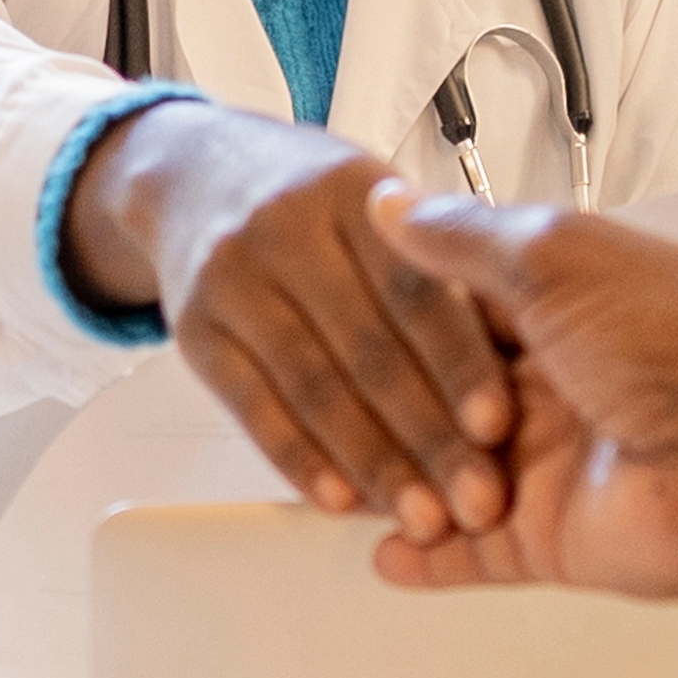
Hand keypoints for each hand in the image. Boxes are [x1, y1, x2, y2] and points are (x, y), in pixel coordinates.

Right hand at [70, 104, 516, 539]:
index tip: (493, 423)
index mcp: (357, 190)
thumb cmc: (299, 184)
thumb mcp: (388, 183)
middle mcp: (288, 227)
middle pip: (369, 348)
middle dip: (427, 434)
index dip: (458, 361)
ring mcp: (234, 278)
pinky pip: (254, 409)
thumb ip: (444, 229)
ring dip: (373, 463)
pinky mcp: (197, 334)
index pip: (417, 290)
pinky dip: (301, 460)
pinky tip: (339, 497)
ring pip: (315, 387)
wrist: (184, 160)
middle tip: (475, 496)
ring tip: (420, 517)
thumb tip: (486, 269)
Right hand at [368, 202, 677, 600]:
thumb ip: (465, 239)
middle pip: (442, 401)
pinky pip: (474, 556)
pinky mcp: (553, 540)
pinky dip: (426, 559)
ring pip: (446, 479)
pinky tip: (383, 551)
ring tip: (338, 486)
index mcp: (562, 308)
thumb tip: (395, 204)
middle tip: (329, 410)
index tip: (335, 317)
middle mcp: (555, 385)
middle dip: (387, 411)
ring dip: (397, 482)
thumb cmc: (675, 336)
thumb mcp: (555, 255)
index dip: (395, 319)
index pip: (454, 313)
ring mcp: (551, 467)